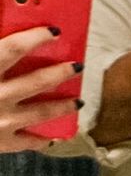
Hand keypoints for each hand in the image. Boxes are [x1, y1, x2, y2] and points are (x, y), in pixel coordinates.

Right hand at [0, 26, 81, 151]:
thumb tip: (1, 31)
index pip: (12, 49)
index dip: (34, 38)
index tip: (53, 31)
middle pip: (36, 81)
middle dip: (60, 73)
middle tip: (77, 66)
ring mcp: (3, 121)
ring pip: (42, 112)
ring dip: (63, 105)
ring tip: (78, 101)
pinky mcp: (3, 144)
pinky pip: (29, 142)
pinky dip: (42, 140)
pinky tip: (52, 138)